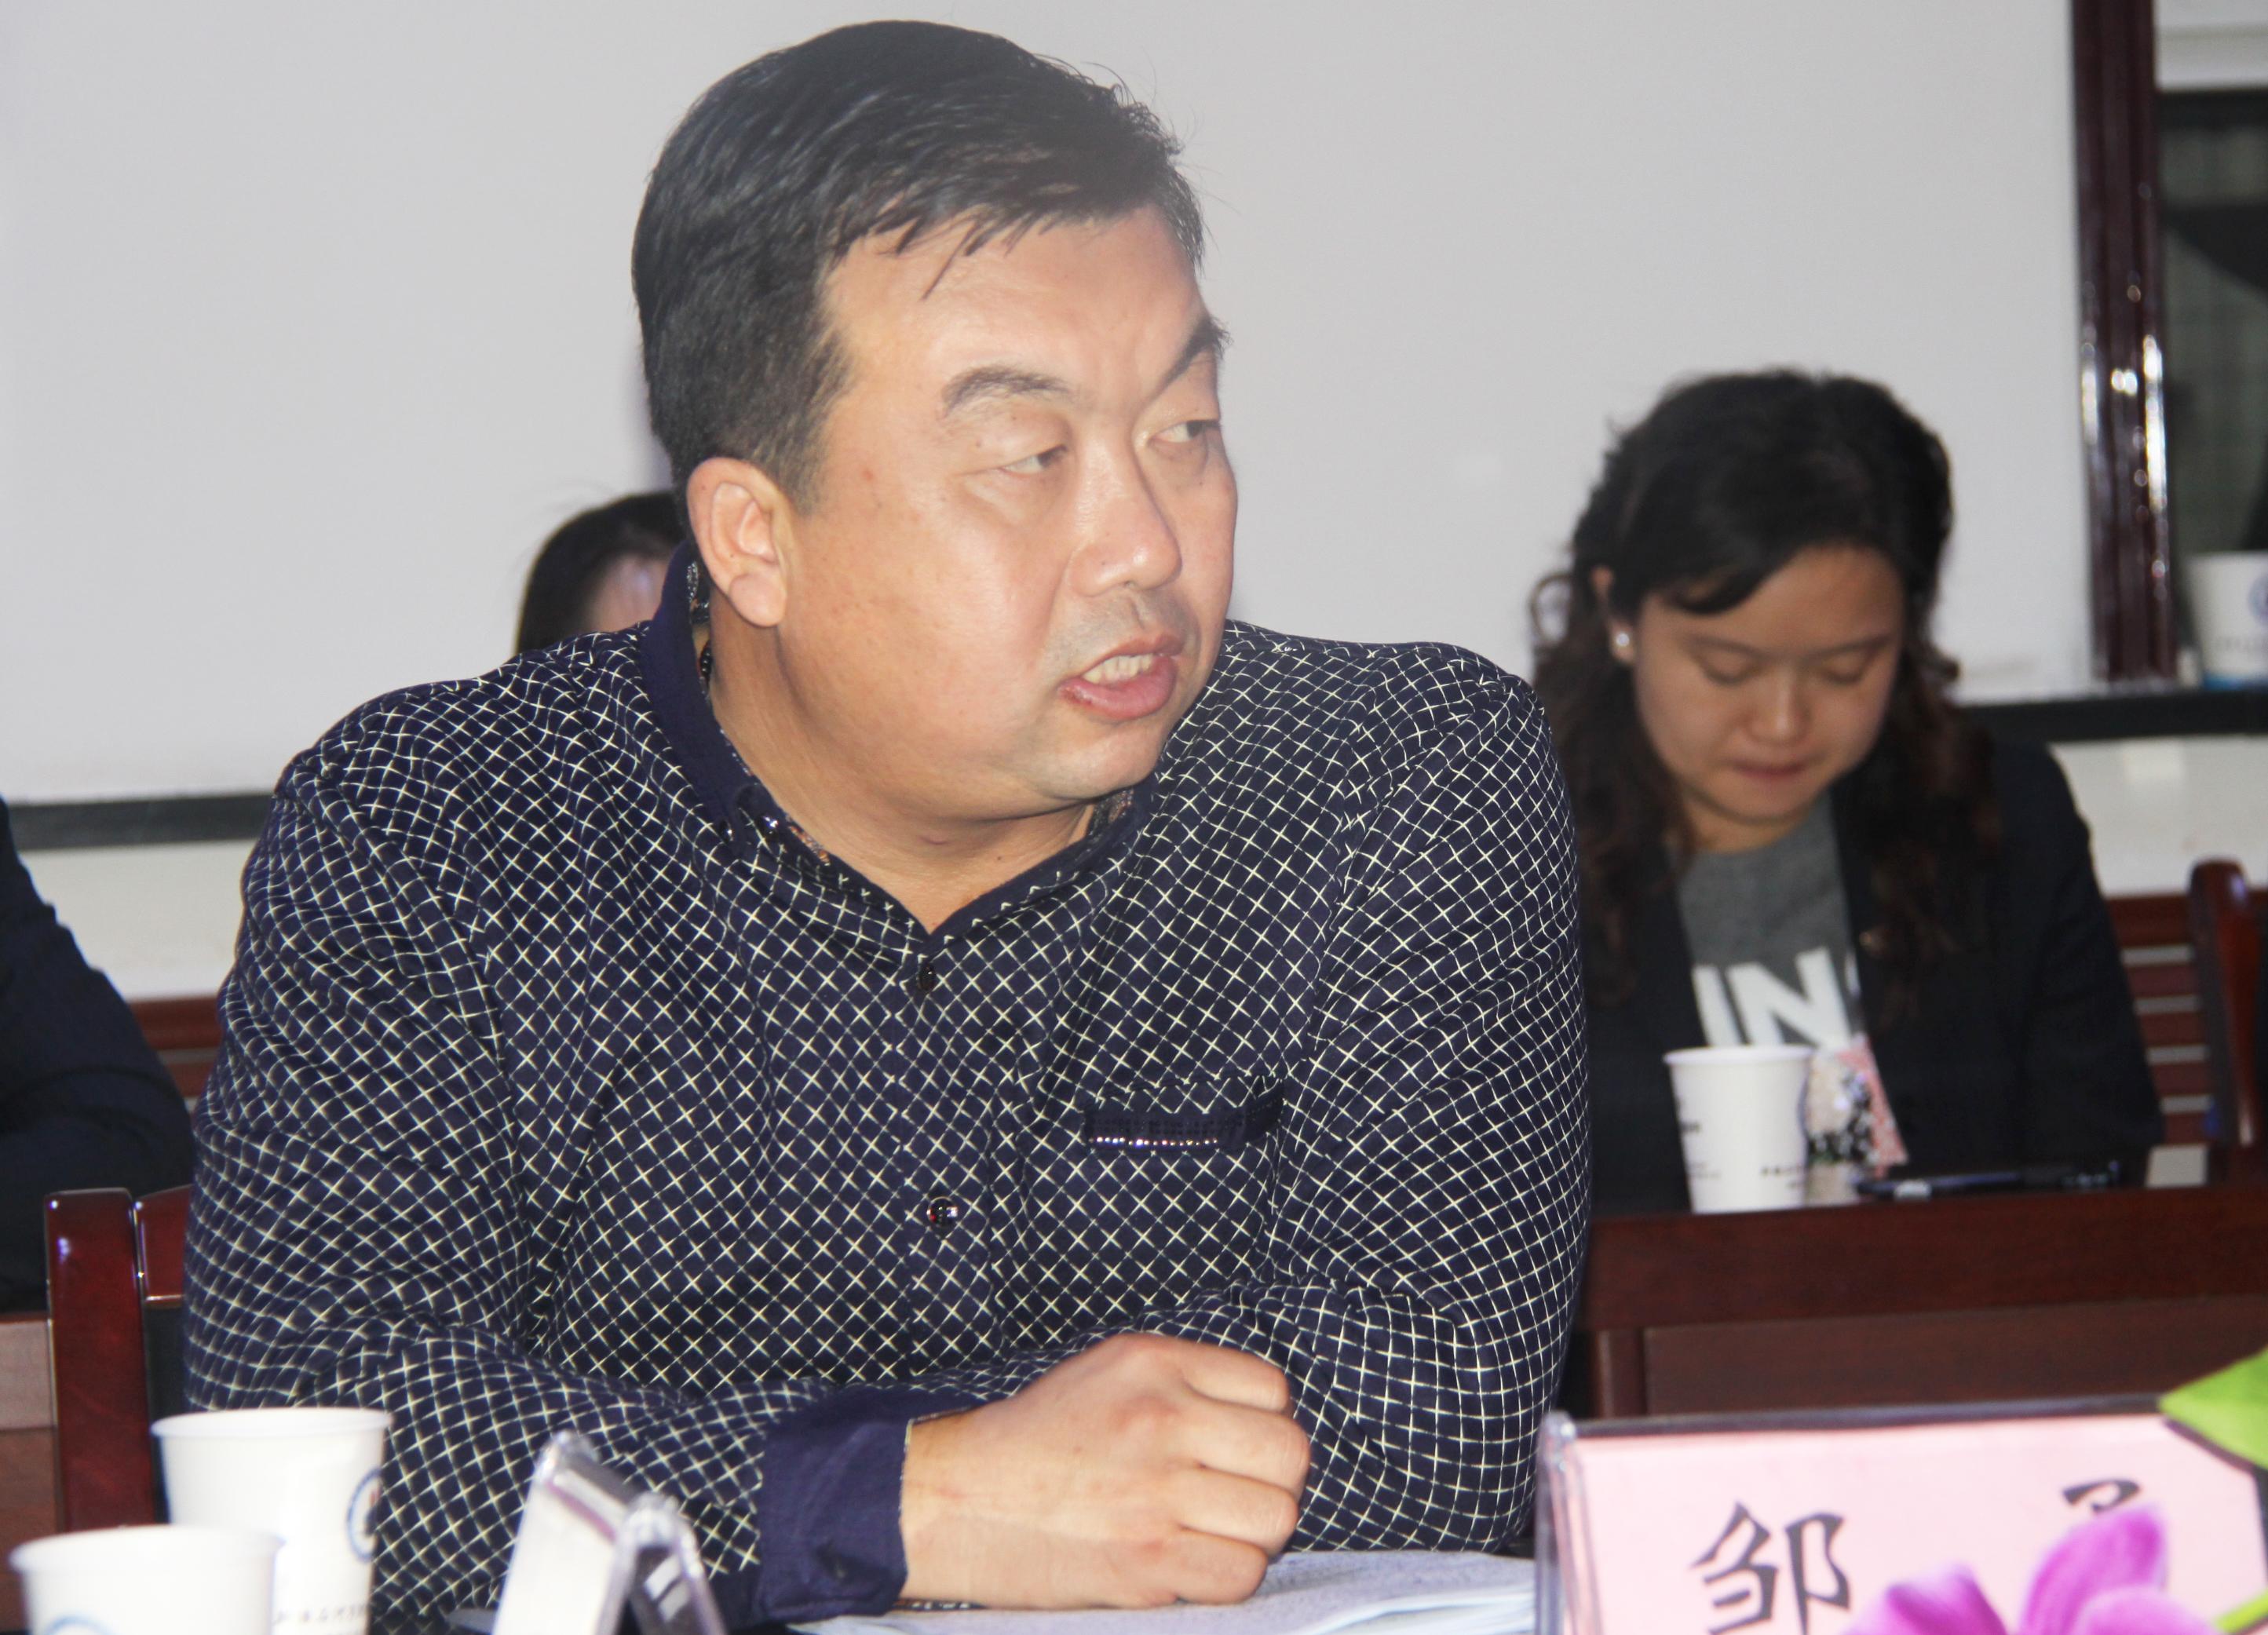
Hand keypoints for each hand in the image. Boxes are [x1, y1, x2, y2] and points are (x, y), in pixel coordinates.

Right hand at [897, 1332, 1309, 1608]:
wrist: (956, 1497)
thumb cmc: (1034, 1442)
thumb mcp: (1108, 1373)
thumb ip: (1184, 1385)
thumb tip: (1261, 1425)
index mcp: (1155, 1363)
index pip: (1273, 1391)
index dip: (1261, 1428)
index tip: (1234, 1452)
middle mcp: (1163, 1417)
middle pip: (1288, 1455)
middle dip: (1270, 1484)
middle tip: (1232, 1499)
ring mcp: (1158, 1489)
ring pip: (1275, 1518)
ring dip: (1250, 1534)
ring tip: (1207, 1532)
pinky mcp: (1148, 1557)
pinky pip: (1241, 1573)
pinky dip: (1224, 1576)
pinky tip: (1187, 1564)